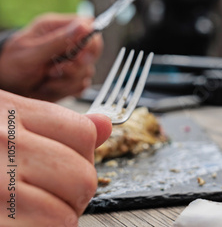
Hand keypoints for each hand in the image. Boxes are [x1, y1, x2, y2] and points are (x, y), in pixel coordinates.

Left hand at [0, 13, 102, 101]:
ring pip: (87, 72)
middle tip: (58, 69)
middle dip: (76, 65)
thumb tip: (84, 26)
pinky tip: (50, 86)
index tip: (78, 54)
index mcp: (58, 28)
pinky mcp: (71, 79)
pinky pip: (81, 86)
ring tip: (47, 78)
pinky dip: (66, 89)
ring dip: (67, 80)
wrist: (5, 84)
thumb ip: (59, 40)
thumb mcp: (32, 51)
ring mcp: (71, 62)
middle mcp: (68, 44)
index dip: (90, 40)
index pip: (89, 26)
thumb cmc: (12, 63)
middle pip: (92, 52)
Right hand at [0, 90, 111, 226]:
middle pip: (82, 175)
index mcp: (10, 113)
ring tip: (29, 213)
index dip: (81, 157)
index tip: (64, 168)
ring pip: (66, 212)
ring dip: (54, 219)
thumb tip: (104, 124)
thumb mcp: (2, 123)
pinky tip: (21, 223)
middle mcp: (6, 143)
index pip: (83, 134)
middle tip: (47, 197)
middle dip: (72, 193)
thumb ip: (52, 125)